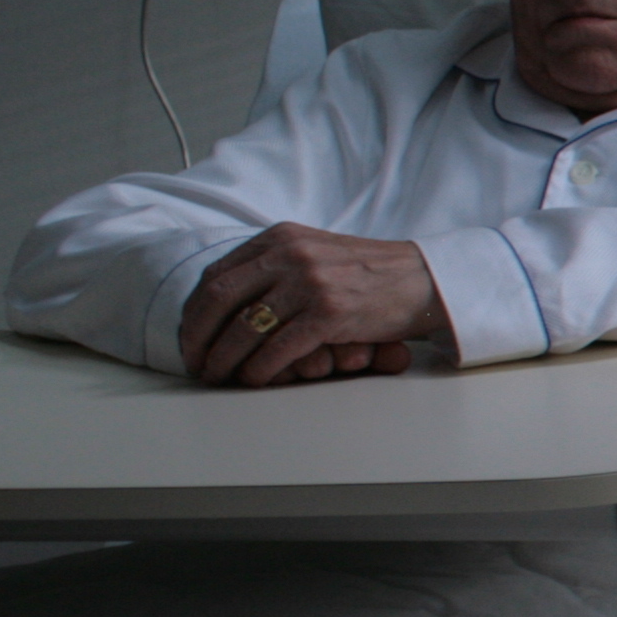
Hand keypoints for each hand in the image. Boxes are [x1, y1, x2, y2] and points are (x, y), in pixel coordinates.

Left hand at [178, 225, 451, 385]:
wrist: (425, 278)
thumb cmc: (369, 273)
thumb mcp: (314, 252)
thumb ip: (273, 264)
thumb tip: (225, 299)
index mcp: (279, 238)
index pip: (216, 275)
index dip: (195, 312)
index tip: (192, 338)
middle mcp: (289, 254)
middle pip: (218, 299)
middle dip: (198, 337)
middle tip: (196, 363)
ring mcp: (309, 283)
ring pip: (244, 327)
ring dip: (224, 359)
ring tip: (220, 376)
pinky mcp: (329, 313)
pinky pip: (278, 347)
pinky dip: (259, 368)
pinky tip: (254, 379)